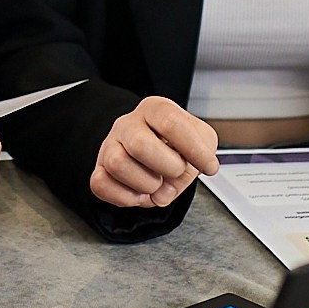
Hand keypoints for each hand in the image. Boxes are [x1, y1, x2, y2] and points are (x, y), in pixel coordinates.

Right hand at [89, 96, 218, 208]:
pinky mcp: (99, 169)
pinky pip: (100, 184)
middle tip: (176, 171)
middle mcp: (129, 124)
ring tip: (157, 184)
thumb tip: (167, 190)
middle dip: (167, 167)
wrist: (154, 149)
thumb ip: (195, 161)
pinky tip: (140, 194)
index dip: (194, 150)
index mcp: (155, 109)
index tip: (208, 166)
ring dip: (146, 185)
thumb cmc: (177, 144)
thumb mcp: (200, 142)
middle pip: (139, 144)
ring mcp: (110, 145)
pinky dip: (125, 198)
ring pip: (117, 164)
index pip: (171, 123)